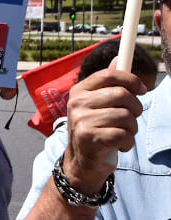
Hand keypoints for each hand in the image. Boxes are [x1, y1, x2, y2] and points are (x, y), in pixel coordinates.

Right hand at [64, 67, 145, 192]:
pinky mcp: (88, 138)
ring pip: (125, 116)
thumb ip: (108, 83)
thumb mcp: (98, 104)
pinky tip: (119, 145)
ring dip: (132, 129)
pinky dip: (127, 142)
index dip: (131, 80)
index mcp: (79, 91)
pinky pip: (123, 134)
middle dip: (135, 109)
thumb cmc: (96, 129)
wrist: (82, 162)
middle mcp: (76, 103)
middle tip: (130, 119)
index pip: (109, 75)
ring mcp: (80, 120)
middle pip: (122, 95)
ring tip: (122, 134)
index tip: (142, 89)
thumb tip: (118, 58)